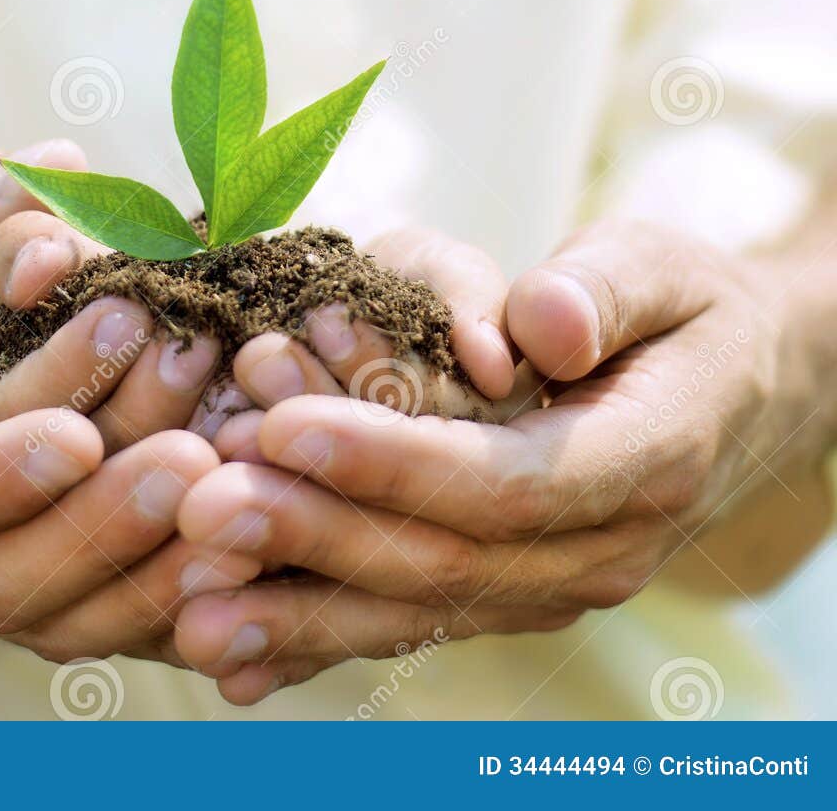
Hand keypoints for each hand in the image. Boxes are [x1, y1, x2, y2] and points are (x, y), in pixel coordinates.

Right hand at [0, 143, 246, 668]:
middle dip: (102, 505)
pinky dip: (190, 596)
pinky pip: (126, 629)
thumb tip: (48, 177)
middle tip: (186, 432)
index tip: (74, 434)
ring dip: (158, 553)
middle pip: (8, 569)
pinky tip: (256, 545)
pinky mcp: (67, 609)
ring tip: (229, 468)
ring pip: (77, 613)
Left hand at [174, 219, 835, 702]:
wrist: (739, 390)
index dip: (393, 460)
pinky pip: (410, 624)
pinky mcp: (508, 594)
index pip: (507, 479)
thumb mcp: (665, 267)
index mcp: (645, 460)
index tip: (286, 426)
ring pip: (416, 611)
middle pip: (444, 558)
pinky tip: (232, 662)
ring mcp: (552, 586)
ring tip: (191, 604)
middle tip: (201, 506)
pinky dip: (319, 642)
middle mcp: (599, 548)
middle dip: (314, 534)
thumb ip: (604, 288)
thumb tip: (541, 325)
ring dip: (299, 610)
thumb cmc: (686, 309)